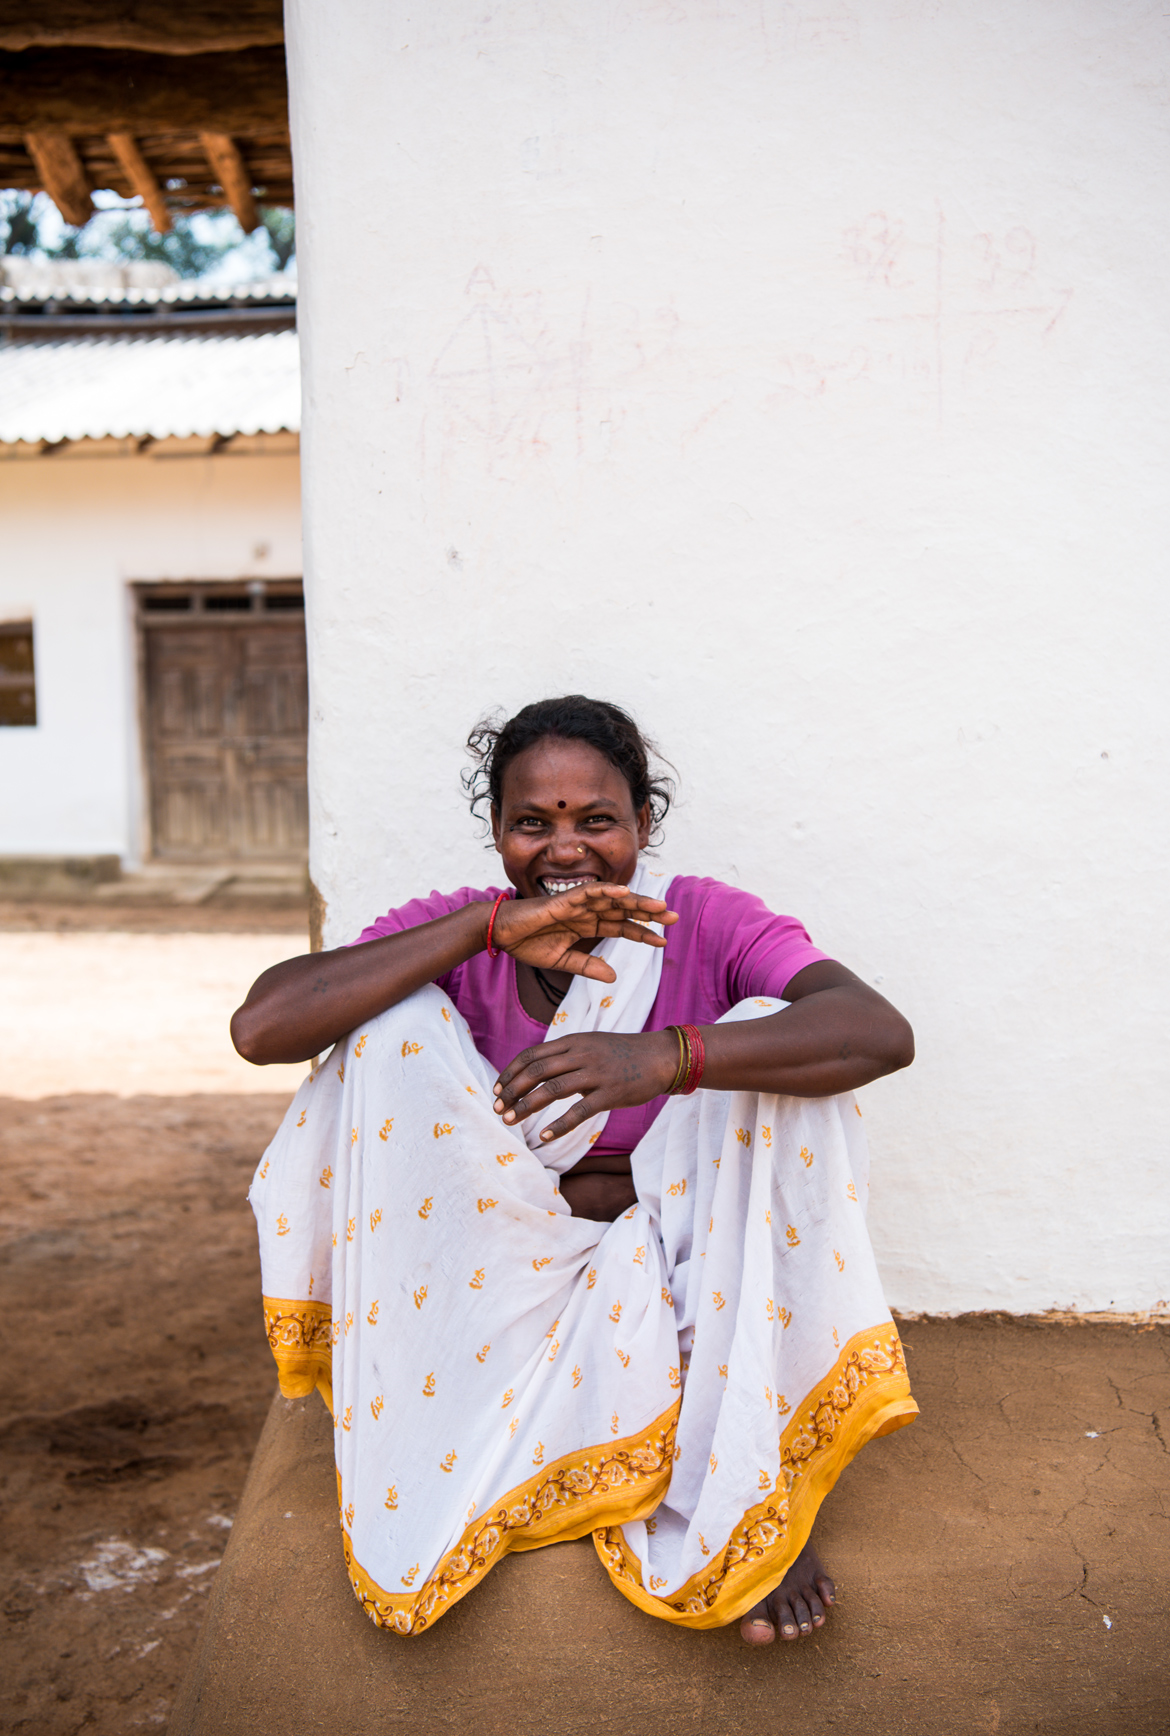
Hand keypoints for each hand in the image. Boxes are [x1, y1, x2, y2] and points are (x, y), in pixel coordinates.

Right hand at [491, 883, 677, 982]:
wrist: (502, 934)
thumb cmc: (528, 944)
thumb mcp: (563, 961)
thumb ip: (588, 967)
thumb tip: (613, 978)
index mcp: (587, 925)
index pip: (621, 927)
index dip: (642, 934)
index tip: (663, 943)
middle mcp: (587, 912)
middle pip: (624, 910)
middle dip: (648, 914)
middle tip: (674, 917)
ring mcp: (577, 904)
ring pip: (612, 899)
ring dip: (636, 901)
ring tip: (658, 906)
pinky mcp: (564, 900)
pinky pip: (589, 892)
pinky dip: (606, 891)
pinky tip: (625, 892)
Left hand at [493, 1029, 679, 1141]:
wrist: (660, 1057)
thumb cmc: (622, 1054)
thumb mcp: (590, 1045)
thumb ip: (565, 1057)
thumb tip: (537, 1075)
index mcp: (573, 1042)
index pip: (532, 1055)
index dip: (511, 1072)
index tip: (497, 1089)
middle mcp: (581, 1054)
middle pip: (536, 1071)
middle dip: (512, 1091)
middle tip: (497, 1109)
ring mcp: (596, 1073)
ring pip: (552, 1089)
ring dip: (526, 1106)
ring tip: (509, 1121)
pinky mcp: (611, 1093)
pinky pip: (580, 1111)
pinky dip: (559, 1125)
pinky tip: (544, 1136)